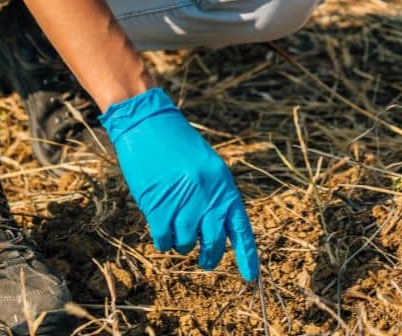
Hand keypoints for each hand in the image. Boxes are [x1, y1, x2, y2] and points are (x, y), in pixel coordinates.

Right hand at [100, 88, 258, 280]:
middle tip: (204, 260)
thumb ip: (216, 196)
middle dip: (209, 256)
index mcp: (224, 186)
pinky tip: (161, 228)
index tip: (251, 277)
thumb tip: (218, 229)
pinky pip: (164, 239)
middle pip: (213, 243)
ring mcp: (183, 203)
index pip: (241, 228)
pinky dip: (162, 240)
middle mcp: (207, 196)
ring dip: (181, 243)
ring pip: (185, 244)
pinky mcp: (158, 207)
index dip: (247, 255)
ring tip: (176, 227)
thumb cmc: (178, 145)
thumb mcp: (208, 167)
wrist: (149, 125)